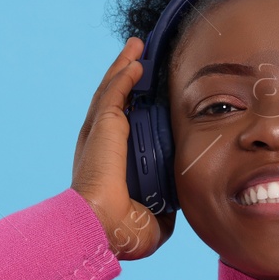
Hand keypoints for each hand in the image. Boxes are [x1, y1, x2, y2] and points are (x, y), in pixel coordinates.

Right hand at [71, 37, 176, 259]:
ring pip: (112, 91)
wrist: (104, 228)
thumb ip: (167, 205)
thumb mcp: (156, 218)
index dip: (133, 111)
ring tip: (135, 48)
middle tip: (137, 60)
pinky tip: (135, 60)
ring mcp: (99, 134)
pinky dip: (123, 74)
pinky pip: (114, 92)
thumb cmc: (123, 231)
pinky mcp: (102, 126)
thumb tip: (179, 200)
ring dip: (123, 67)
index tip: (146, 97)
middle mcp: (102, 146)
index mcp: (112, 166)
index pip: (125, 130)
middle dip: (125, 79)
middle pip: (115, 103)